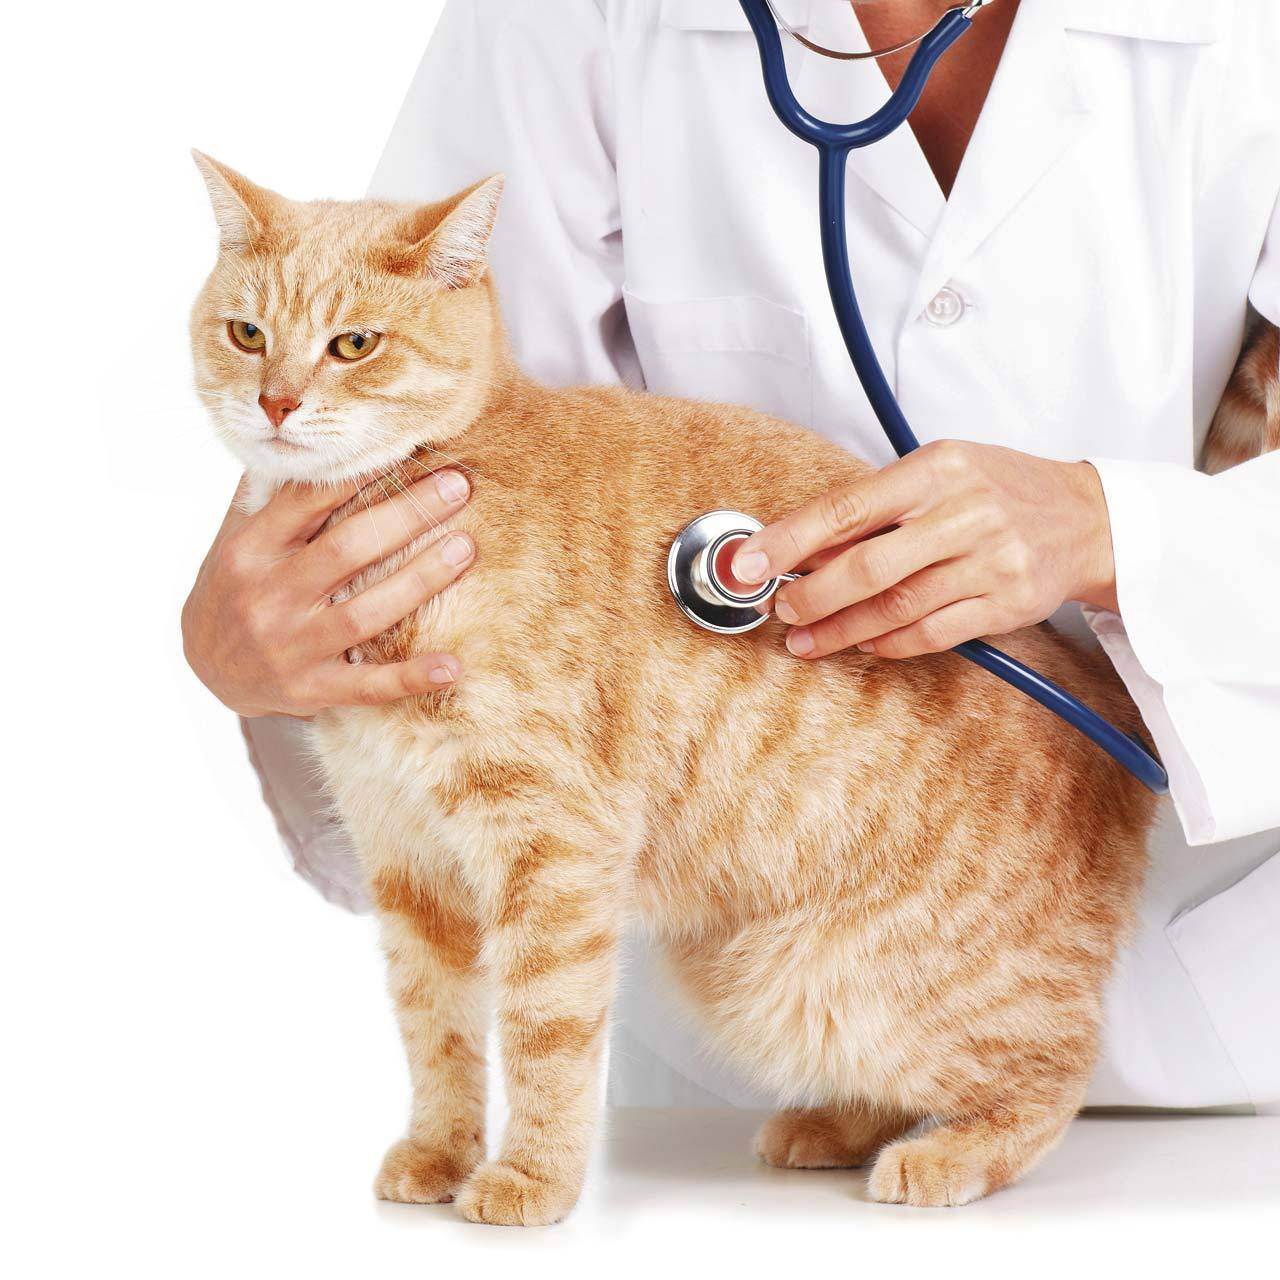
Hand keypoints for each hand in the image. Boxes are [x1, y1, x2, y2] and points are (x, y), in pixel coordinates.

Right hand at [182, 470, 474, 716]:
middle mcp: (269, 595)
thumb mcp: (235, 537)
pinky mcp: (311, 689)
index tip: (410, 449)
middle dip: (407, 515)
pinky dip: (412, 677)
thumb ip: (269, 493)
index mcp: (251, 548)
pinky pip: (368, 686)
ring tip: (465, 548)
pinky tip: (453, 666)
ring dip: (421, 580)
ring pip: (366, 612)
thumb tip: (305, 435)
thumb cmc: (234, 589)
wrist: (204, 670)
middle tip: (457, 487)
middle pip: (348, 548)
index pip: (309, 500)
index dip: (361, 472)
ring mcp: (291, 646)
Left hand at [731, 440, 1116, 661]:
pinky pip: (932, 634)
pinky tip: (862, 645)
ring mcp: (991, 561)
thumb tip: (801, 548)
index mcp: (938, 468)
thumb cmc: (998, 488)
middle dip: (813, 595)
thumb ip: (874, 507)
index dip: (790, 540)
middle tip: (779, 610)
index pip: (847, 507)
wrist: (1088, 516)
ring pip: (897, 608)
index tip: (748, 564)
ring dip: (841, 630)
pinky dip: (889, 644)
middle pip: (868, 566)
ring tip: (804, 640)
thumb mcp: (938, 473)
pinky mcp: (1007, 605)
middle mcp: (965, 512)